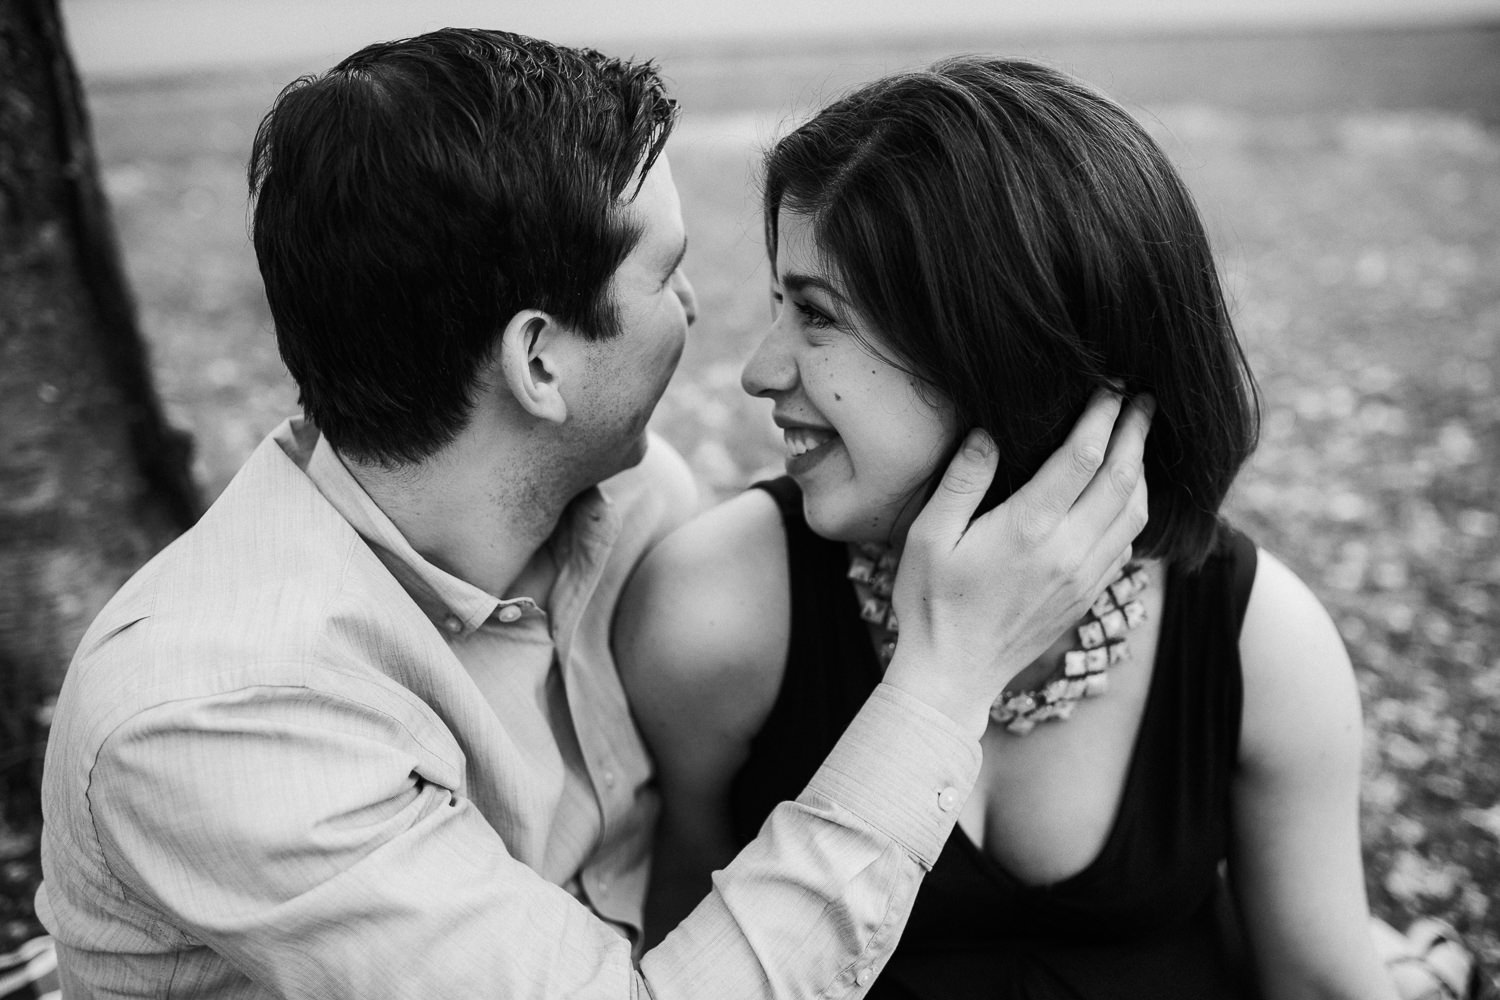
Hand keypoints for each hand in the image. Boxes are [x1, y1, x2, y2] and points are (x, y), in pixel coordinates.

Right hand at [882, 390, 1152, 736]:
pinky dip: (1135, 508)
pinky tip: (1124, 492)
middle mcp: (1068, 551)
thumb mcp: (927, 536)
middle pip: (1122, 478)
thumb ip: (961, 481)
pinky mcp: (1087, 595)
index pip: (1083, 457)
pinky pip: (1127, 543)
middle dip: (1136, 432)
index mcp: (1029, 529)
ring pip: (1134, 512)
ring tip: (1138, 437)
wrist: (953, 675)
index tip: (1108, 387)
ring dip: (1142, 469)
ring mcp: (1084, 576)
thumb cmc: (930, 602)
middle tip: (1142, 398)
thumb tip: (988, 433)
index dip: (1102, 416)